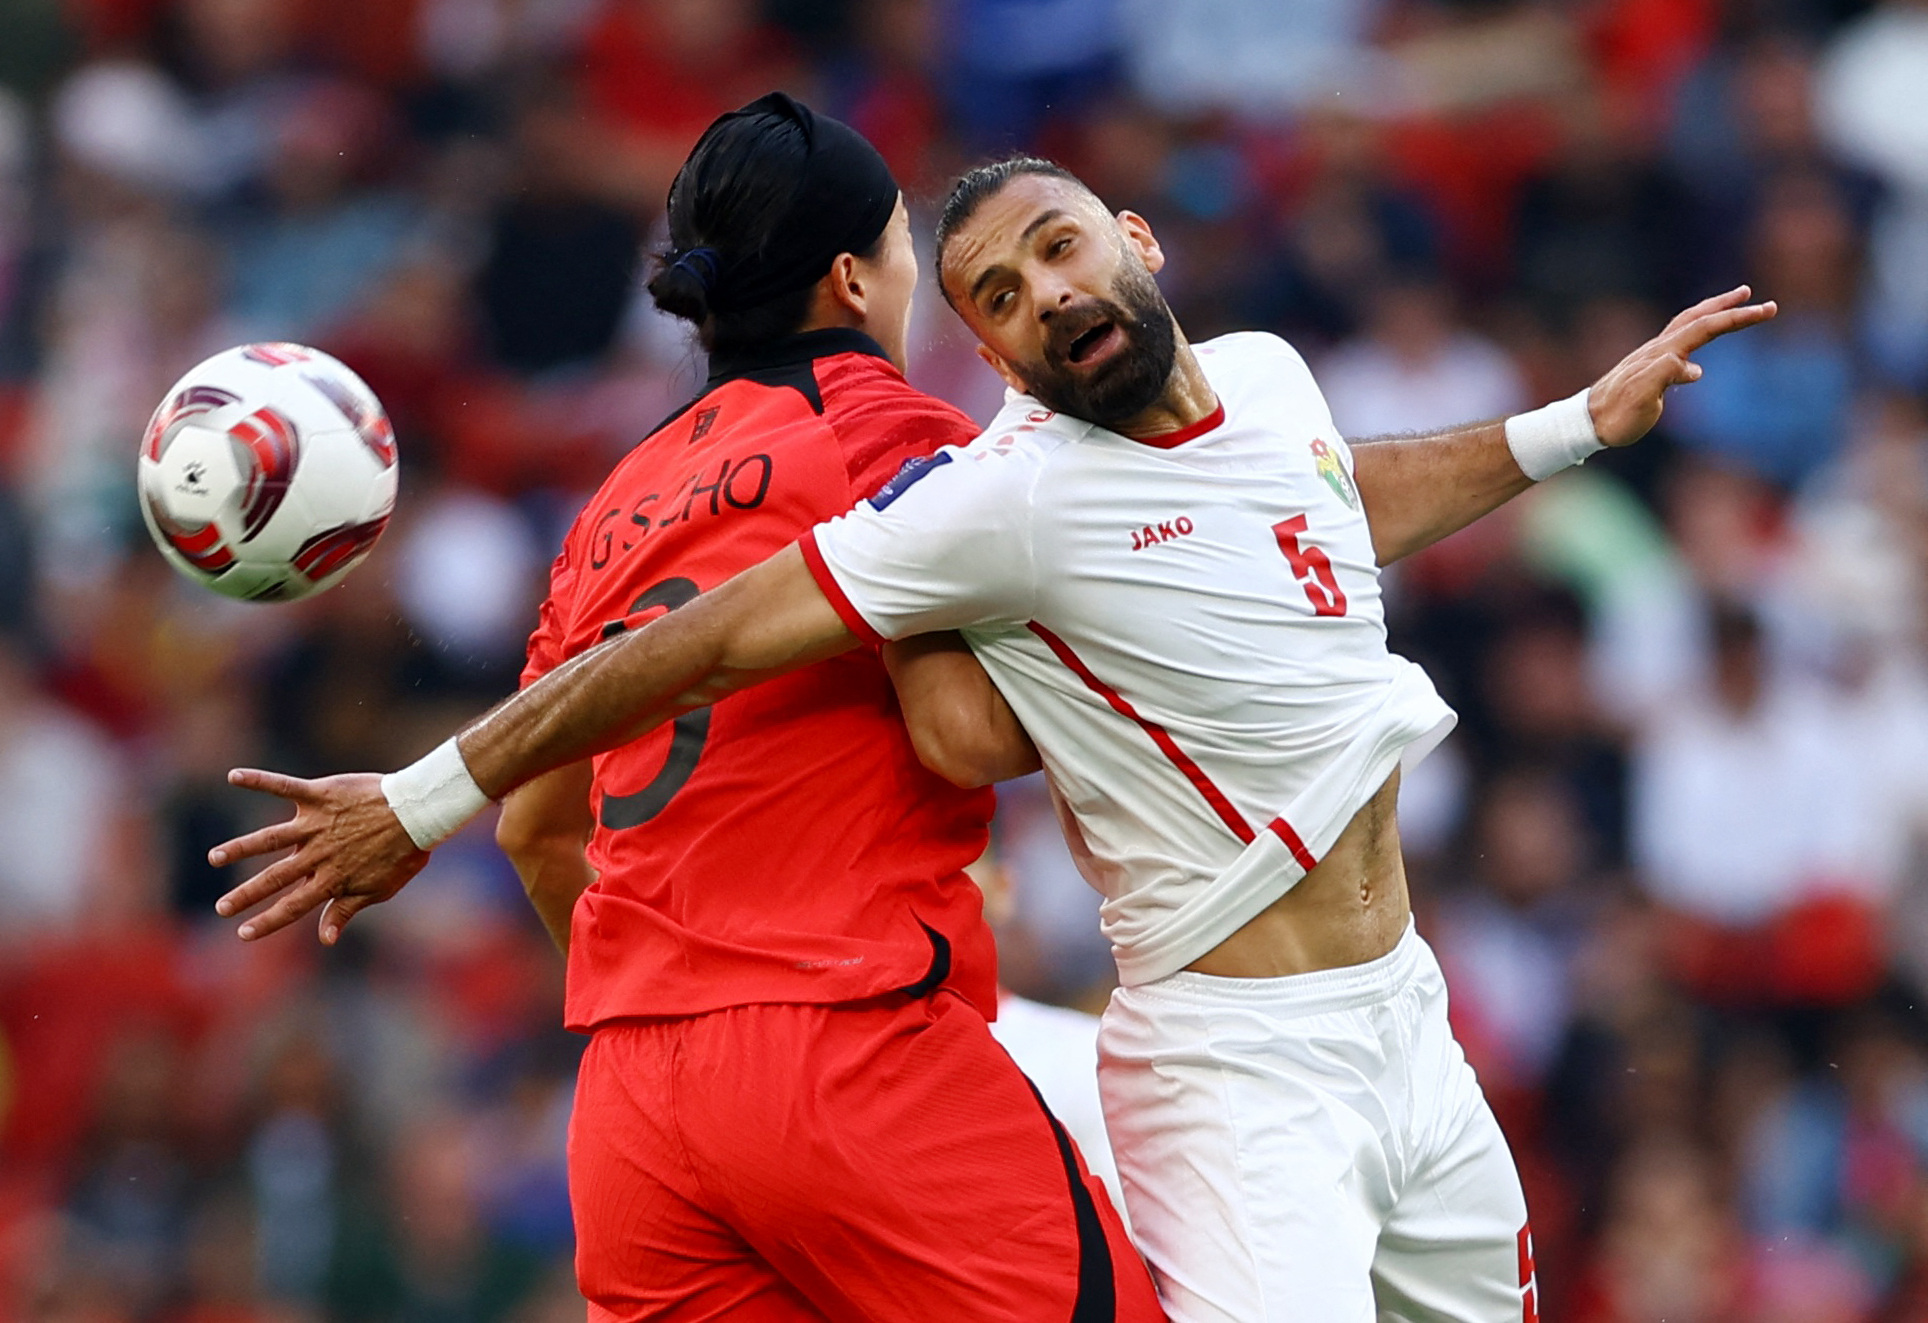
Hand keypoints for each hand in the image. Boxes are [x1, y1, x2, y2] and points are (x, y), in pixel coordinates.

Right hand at [210, 769, 428, 943]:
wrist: (419, 811)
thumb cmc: (403, 852)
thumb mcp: (379, 889)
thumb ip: (346, 910)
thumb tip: (325, 939)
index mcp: (332, 879)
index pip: (293, 907)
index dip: (267, 922)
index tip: (242, 934)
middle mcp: (319, 854)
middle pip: (275, 878)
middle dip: (246, 895)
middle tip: (221, 907)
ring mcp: (316, 824)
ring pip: (269, 838)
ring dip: (240, 848)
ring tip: (214, 858)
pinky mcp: (319, 795)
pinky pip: (283, 787)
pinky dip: (259, 780)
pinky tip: (234, 776)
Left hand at [1588, 286, 1777, 448]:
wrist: (1586, 422)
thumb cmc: (1616, 416)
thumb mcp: (1641, 400)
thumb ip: (1663, 377)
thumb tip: (1694, 367)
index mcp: (1662, 353)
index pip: (1705, 328)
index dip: (1736, 317)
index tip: (1767, 309)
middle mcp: (1658, 348)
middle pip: (1698, 319)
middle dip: (1731, 308)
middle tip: (1760, 301)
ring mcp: (1653, 355)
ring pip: (1688, 324)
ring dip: (1714, 311)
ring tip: (1736, 301)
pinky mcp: (1650, 366)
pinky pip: (1680, 338)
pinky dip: (1697, 328)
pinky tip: (1702, 337)